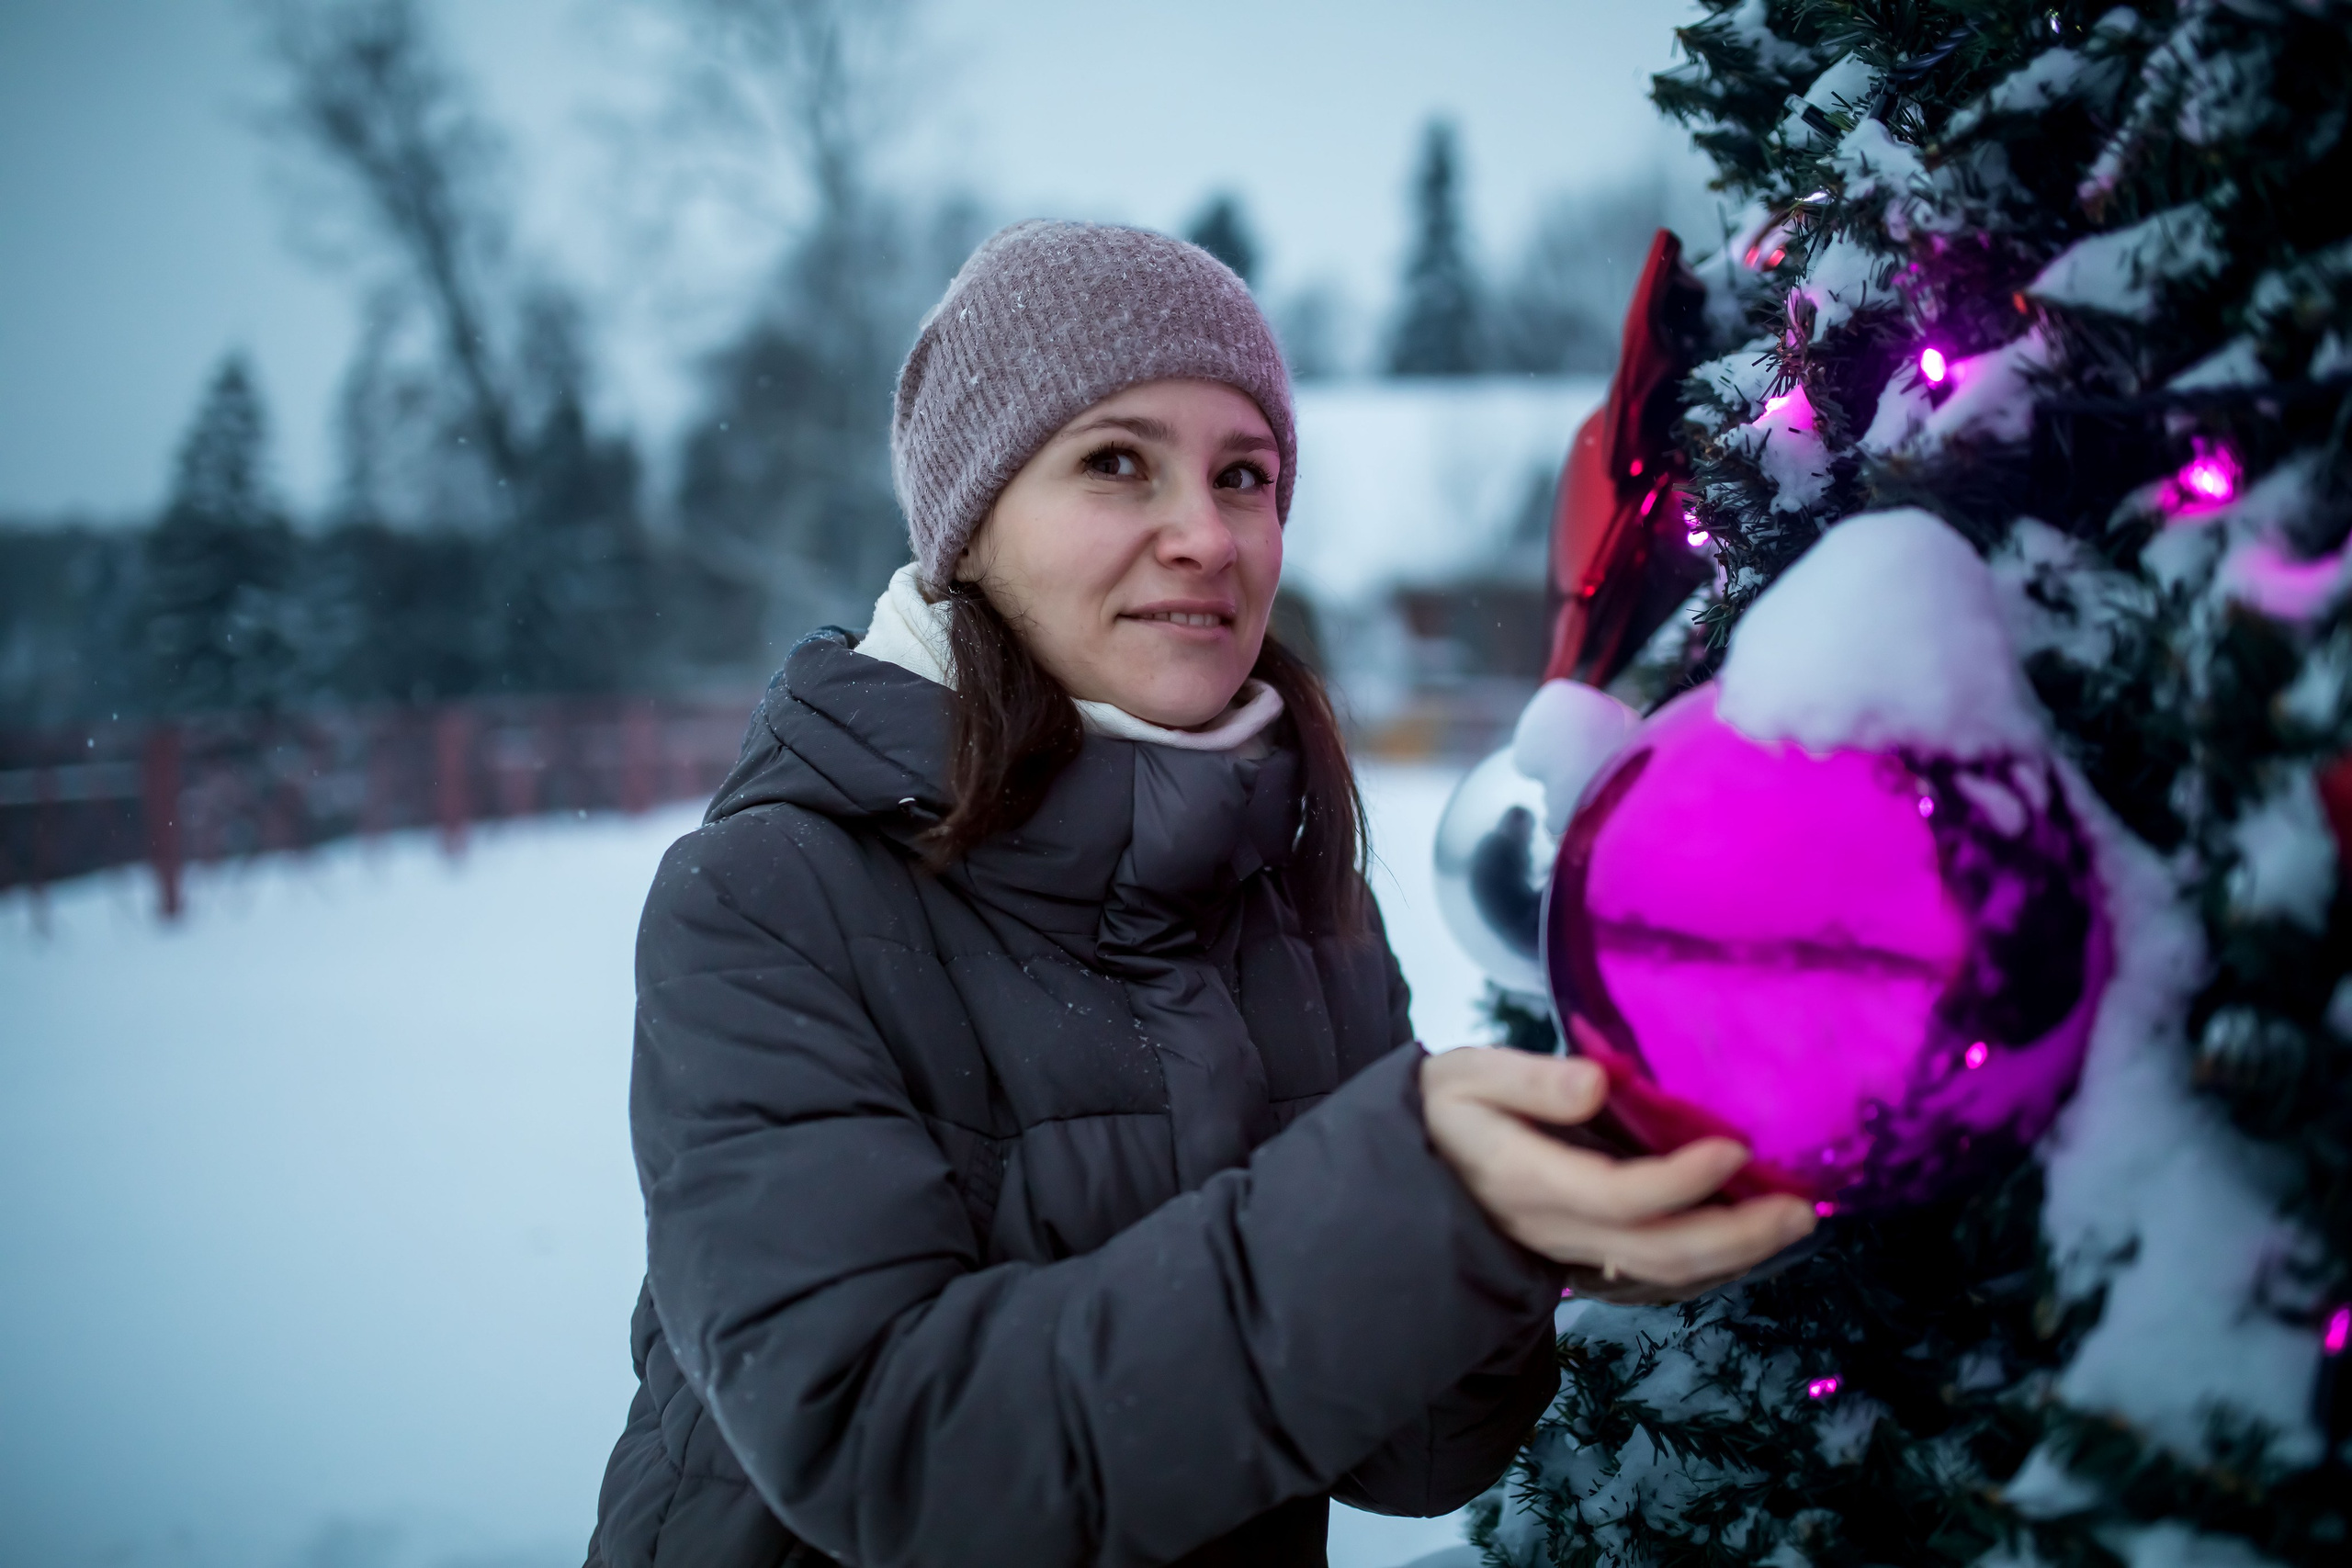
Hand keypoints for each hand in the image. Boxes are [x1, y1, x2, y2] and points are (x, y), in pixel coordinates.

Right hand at [1421, 1039, 1815, 1300]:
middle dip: (1737, 1235)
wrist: (1405, 1167)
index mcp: (1527, 1180)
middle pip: (1658, 1251)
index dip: (1683, 1179)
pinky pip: (1651, 1278)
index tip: (1737, 1147)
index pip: (1619, 1195)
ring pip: (1661, 1273)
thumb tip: (1596, 1082)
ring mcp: (1568, 1254)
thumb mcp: (1465, 1077)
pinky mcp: (1579, 1259)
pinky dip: (1707, 1267)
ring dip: (1735, 1256)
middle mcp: (1554, 1229)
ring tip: (1792, 1223)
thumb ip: (1529, 1079)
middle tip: (1802, 1207)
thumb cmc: (1443, 1110)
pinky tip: (1745, 1244)